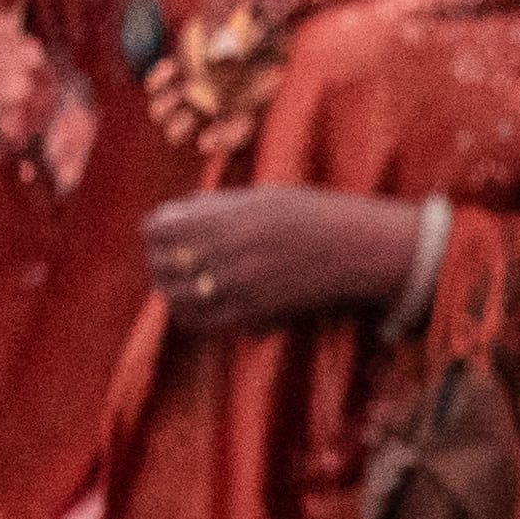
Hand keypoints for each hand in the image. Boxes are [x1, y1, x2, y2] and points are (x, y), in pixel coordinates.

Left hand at [143, 187, 424, 337]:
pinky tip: (202, 304)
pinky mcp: (251, 314)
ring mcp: (236, 288)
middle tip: (176, 258)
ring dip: (175, 288)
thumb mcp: (262, 197)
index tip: (171, 231)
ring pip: (174, 296)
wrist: (362, 249)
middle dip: (163, 260)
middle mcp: (224, 255)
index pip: (157, 229)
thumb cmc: (316, 215)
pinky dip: (191, 313)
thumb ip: (216, 207)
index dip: (160, 230)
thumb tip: (177, 215)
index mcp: (224, 220)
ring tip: (188, 282)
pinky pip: (200, 321)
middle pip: (161, 264)